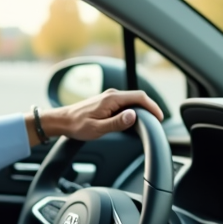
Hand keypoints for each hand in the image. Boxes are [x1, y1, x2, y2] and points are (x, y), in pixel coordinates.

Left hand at [27, 89, 164, 146]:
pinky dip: (134, 110)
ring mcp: (109, 98)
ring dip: (142, 109)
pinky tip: (135, 120)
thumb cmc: (77, 126)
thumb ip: (117, 123)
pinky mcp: (107, 102)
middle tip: (157, 121)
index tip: (160, 117)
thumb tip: (133, 116)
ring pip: (132, 101)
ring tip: (149, 121)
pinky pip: (125, 103)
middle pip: (138, 98)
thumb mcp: (97, 128)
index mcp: (112, 99)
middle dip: (150, 108)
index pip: (139, 97)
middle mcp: (112, 95)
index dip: (153, 107)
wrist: (62, 121)